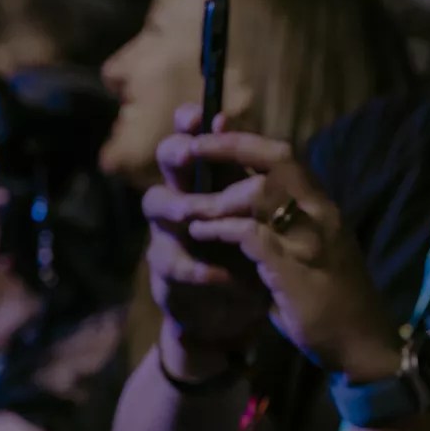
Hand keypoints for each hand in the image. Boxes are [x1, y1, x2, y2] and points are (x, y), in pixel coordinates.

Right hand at [142, 106, 270, 366]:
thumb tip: (273, 149)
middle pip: (170, 163)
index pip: (199, 141)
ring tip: (199, 214)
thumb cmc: (251, 257)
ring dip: (181, 206)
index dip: (194, 124)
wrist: (237, 317)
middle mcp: (186, 199)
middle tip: (190, 152)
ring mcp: (170, 234)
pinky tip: (223, 274)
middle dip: (177, 152)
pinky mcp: (168, 273)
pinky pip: (174, 263)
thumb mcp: (263, 219)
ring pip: (157, 205)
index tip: (201, 113)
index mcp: (214, 182)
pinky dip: (201, 267)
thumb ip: (262, 183)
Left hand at [173, 129, 400, 382]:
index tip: (213, 128)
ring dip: (217, 197)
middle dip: (228, 147)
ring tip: (192, 210)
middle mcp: (322, 213)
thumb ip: (289, 225)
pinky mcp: (292, 267)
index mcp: (325, 208)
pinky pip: (248, 232)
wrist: (364, 346)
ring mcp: (310, 237)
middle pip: (277, 157)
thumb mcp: (315, 251)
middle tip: (190, 148)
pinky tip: (202, 233)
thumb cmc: (338, 301)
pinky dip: (220, 228)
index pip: (287, 155)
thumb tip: (251, 200)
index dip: (247, 138)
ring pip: (259, 190)